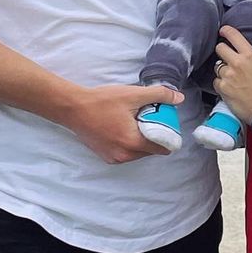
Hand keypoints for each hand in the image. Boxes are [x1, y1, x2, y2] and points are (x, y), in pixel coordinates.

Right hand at [66, 83, 183, 163]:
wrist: (73, 108)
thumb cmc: (101, 101)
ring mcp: (113, 158)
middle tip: (147, 117)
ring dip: (140, 139)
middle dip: (153, 136)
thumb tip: (178, 98)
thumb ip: (159, 95)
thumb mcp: (133, 95)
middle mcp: (124, 155)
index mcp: (133, 143)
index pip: (162, 148)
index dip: (168, 135)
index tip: (165, 122)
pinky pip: (126, 153)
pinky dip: (128, 142)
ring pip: (138, 152)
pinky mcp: (105, 156)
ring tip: (133, 121)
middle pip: (150, 150)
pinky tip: (122, 127)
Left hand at [213, 26, 251, 124]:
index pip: (233, 35)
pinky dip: (221, 84)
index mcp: (249, 54)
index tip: (223, 31)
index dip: (226, 31)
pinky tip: (229, 87)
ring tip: (231, 77)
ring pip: (217, 66)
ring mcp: (228, 75)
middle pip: (219, 48)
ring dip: (222, 70)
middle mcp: (237, 62)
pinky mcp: (222, 87)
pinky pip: (216, 81)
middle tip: (226, 56)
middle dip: (222, 51)